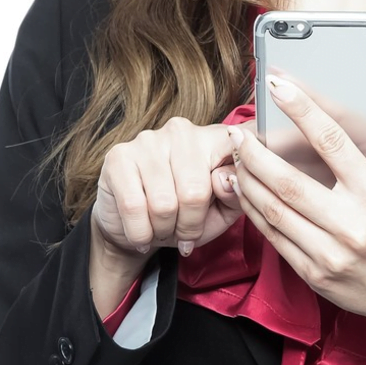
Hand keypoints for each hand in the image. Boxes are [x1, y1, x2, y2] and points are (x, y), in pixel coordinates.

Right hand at [92, 117, 242, 259]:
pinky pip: (134, 206)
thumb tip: (227, 179)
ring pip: (164, 203)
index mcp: (214, 138)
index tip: (247, 177)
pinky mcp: (118, 157)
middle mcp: (182, 132)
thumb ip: (236, 194)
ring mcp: (148, 141)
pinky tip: (143, 232)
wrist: (133, 227)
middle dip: (191, 226)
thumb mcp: (222, 210)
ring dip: (164, 230)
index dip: (244, 169)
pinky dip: (141, 232)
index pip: (240, 145)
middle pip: (195, 192)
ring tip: (164, 229)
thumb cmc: (185, 216)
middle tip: (185, 232)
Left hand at [226, 76, 365, 335]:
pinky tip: (245, 191)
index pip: (333, 143)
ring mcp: (329, 253)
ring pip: (274, 211)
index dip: (303, 111)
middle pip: (288, 182)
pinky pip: (274, 238)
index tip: (279, 87)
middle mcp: (351, 224)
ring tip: (235, 158)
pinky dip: (254, 212)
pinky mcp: (313, 273)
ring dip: (247, 181)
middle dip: (255, 153)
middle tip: (237, 132)